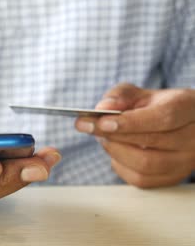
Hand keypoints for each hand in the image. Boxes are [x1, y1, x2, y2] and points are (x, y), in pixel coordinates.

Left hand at [75, 83, 194, 187]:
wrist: (175, 124)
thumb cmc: (154, 106)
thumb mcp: (138, 94)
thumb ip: (118, 96)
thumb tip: (102, 108)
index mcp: (187, 108)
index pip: (162, 118)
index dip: (130, 122)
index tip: (102, 122)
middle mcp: (193, 137)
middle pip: (151, 143)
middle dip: (113, 135)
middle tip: (89, 127)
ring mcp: (186, 161)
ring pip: (145, 165)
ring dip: (115, 151)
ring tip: (103, 137)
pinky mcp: (173, 178)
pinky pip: (141, 180)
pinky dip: (120, 166)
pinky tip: (116, 152)